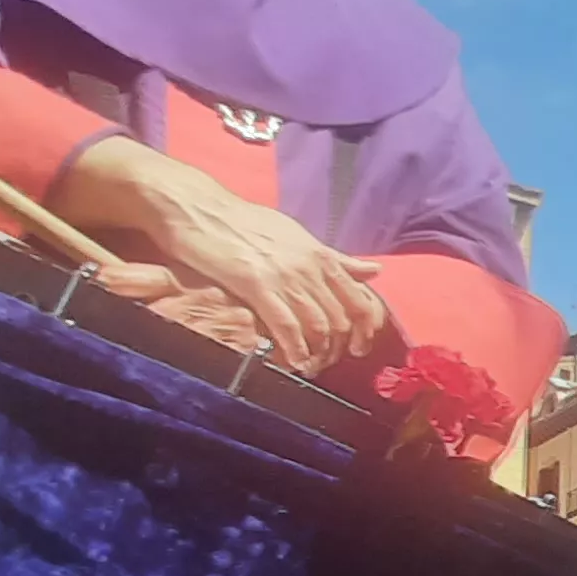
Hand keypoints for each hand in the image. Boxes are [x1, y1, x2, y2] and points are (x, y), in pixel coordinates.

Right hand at [55, 137, 388, 373]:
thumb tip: (374, 271)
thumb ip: (336, 259)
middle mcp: (309, 266)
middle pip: (341, 319)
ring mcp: (285, 276)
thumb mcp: (298, 237)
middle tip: (328, 362)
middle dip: (339, 347)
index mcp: (321, 256)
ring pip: (318, 326)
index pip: (360, 300)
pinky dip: (294, 349)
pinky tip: (293, 362)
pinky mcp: (256, 284)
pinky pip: (286, 326)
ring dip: (318, 352)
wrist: (202, 210)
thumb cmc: (247, 224)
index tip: (357, 347)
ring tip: (310, 365)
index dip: (364, 330)